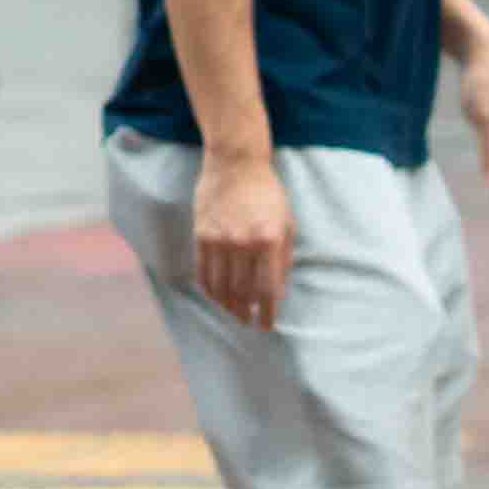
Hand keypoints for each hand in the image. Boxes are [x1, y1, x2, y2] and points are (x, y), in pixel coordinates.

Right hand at [193, 142, 293, 327]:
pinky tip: (216, 296)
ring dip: (227, 305)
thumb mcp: (286, 223)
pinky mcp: (201, 235)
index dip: (266, 313)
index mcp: (269, 241)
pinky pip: (204, 272)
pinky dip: (210, 289)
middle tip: (248, 321)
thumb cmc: (267, 193)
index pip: (267, 289)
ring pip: (221, 286)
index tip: (266, 325)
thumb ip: (282, 259)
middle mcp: (243, 243)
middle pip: (242, 292)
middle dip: (246, 312)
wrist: (236, 164)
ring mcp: (220, 240)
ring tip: (233, 312)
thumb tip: (276, 293)